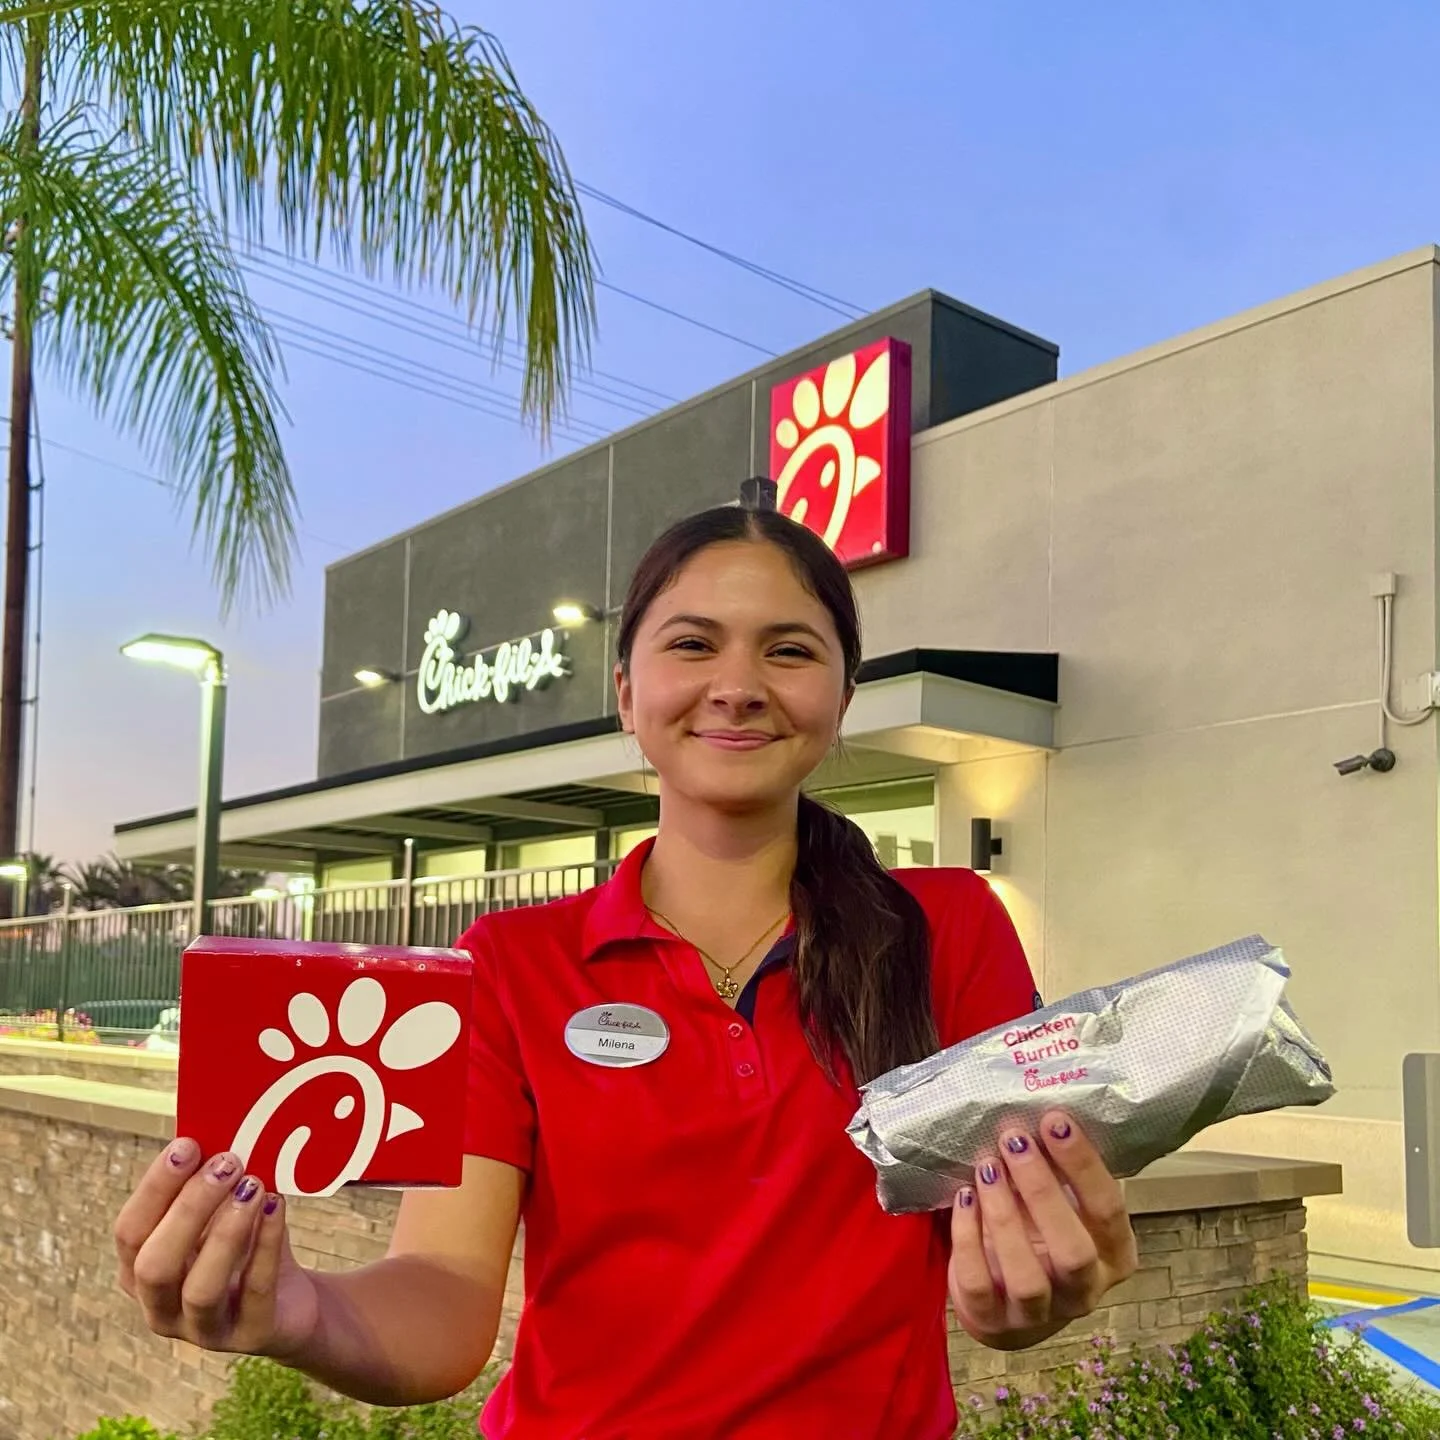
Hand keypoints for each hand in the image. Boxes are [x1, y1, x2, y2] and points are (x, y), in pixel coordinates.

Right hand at [114, 1139, 320, 1358]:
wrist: (292, 1301)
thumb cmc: (246, 1248)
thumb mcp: (222, 1216)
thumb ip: (213, 1188)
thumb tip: (217, 1134)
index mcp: (142, 1273)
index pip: (129, 1234)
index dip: (155, 1189)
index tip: (188, 1144)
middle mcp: (161, 1309)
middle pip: (155, 1265)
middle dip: (189, 1208)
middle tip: (228, 1162)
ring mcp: (204, 1331)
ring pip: (201, 1289)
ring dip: (226, 1232)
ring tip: (254, 1187)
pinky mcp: (251, 1336)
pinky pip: (256, 1290)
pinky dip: (267, 1245)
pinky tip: (278, 1207)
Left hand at [948, 1112, 1136, 1351]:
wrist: (1008, 1301)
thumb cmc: (1042, 1233)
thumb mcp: (1063, 1206)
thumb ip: (1061, 1171)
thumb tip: (1039, 1107)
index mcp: (1113, 1255)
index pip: (1108, 1210)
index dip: (1082, 1164)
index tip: (1054, 1119)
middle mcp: (1084, 1290)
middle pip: (1073, 1251)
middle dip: (1041, 1190)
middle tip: (1014, 1139)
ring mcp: (1039, 1314)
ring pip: (1026, 1276)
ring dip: (1003, 1215)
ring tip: (986, 1167)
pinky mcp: (993, 1322)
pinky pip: (979, 1283)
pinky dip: (967, 1238)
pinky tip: (963, 1197)